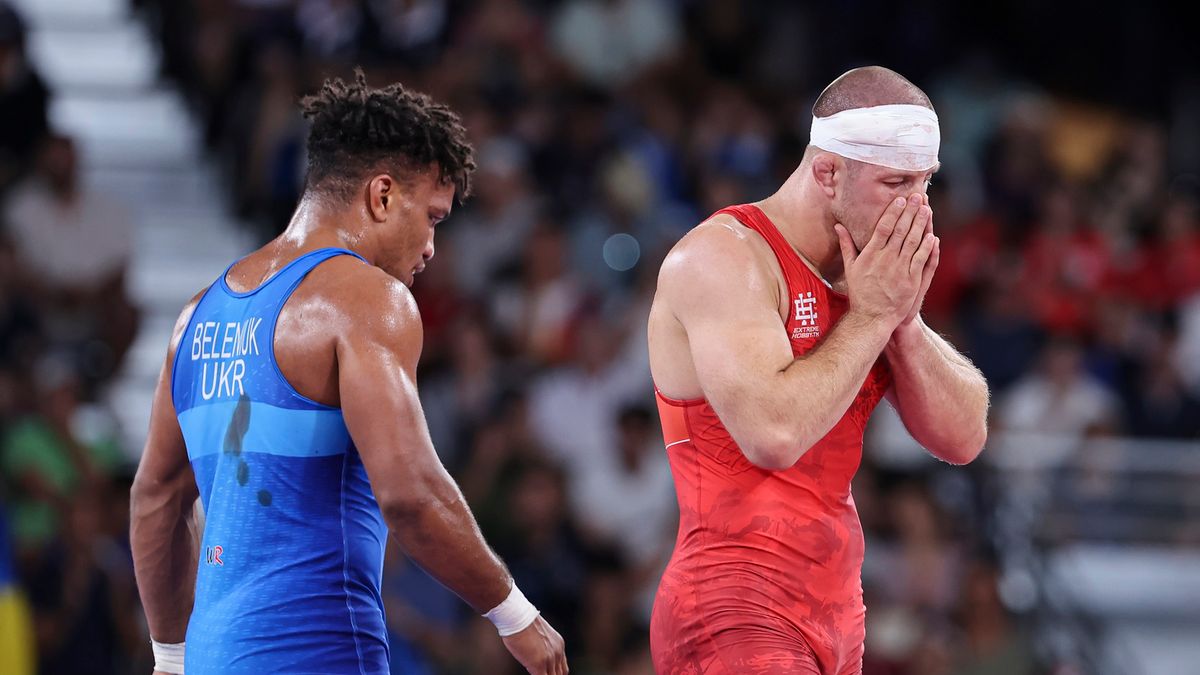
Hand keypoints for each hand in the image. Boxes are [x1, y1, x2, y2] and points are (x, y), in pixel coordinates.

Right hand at [502, 615, 567, 674]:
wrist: (518, 617)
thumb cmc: (522, 622)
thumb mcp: (538, 634)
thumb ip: (541, 645)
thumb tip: (533, 652)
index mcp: (559, 644)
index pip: (562, 667)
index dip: (555, 673)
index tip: (547, 673)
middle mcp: (557, 652)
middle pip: (560, 674)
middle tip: (543, 674)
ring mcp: (549, 659)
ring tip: (537, 674)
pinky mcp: (539, 664)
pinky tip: (531, 673)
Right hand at [835, 193, 935, 329]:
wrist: (871, 318)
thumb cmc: (860, 293)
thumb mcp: (850, 268)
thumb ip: (846, 245)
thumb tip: (838, 226)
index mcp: (871, 255)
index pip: (884, 228)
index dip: (893, 213)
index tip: (901, 200)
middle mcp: (886, 260)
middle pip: (901, 231)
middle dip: (910, 212)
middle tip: (917, 196)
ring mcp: (900, 270)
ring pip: (913, 242)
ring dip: (921, 224)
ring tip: (927, 209)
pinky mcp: (911, 281)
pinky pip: (921, 260)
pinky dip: (927, 247)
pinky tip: (931, 235)